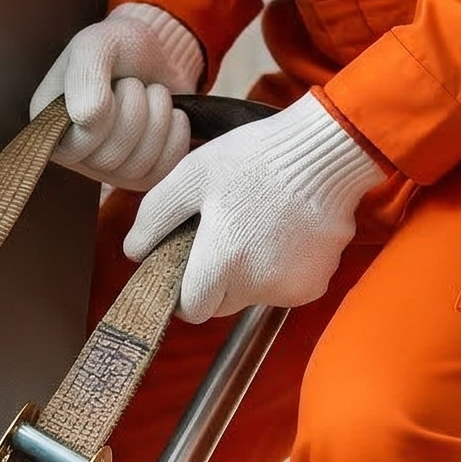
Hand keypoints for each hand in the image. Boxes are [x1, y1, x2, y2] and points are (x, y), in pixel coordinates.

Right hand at [30, 3, 203, 191]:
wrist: (158, 53)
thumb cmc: (120, 47)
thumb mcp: (96, 44)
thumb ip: (85, 76)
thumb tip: (86, 120)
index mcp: (50, 124)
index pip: (81, 137)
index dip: (106, 108)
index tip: (111, 81)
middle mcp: (73, 154)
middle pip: (111, 156)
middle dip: (136, 110)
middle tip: (135, 85)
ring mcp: (108, 170)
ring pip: (138, 166)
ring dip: (158, 119)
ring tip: (153, 94)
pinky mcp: (141, 176)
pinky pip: (162, 172)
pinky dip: (176, 137)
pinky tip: (173, 114)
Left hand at [124, 93, 386, 322]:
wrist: (326, 152)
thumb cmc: (254, 158)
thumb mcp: (191, 175)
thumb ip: (155, 216)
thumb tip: (133, 252)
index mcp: (223, 263)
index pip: (191, 309)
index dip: (183, 290)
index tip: (186, 264)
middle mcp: (258, 286)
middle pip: (221, 305)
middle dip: (213, 282)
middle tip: (219, 238)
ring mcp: (291, 288)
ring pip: (253, 297)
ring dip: (247, 275)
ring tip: (254, 228)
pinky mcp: (317, 283)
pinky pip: (284, 287)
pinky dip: (278, 269)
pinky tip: (282, 232)